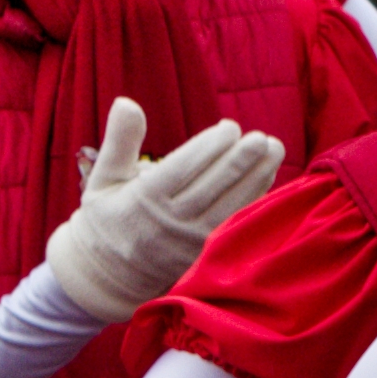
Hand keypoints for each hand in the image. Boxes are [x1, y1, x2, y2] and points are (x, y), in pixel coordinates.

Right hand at [40, 97, 287, 320]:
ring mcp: (189, 241)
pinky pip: (235, 221)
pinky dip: (255, 197)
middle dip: (241, 159)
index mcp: (142, 201)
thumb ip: (119, 141)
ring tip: (273, 149)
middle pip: (213, 185)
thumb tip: (126, 102)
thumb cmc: (107, 218)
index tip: (230, 127)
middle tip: (260, 137)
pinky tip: (267, 175)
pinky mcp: (204, 254)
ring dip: (257, 176)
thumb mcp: (102, 179)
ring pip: (231, 203)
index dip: (210, 145)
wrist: (106, 275)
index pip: (183, 168)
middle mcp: (168, 223)